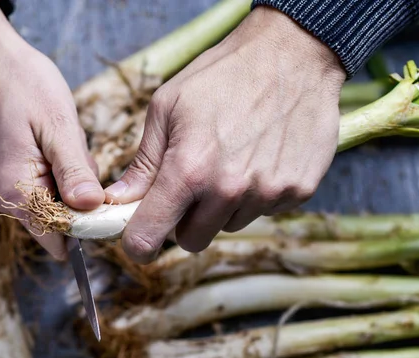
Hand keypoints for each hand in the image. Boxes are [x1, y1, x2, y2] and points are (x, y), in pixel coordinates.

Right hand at [0, 0, 103, 260]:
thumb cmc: (21, 83)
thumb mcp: (58, 125)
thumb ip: (75, 172)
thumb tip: (93, 209)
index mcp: (15, 191)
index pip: (58, 237)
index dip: (87, 226)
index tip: (105, 200)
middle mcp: (0, 198)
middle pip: (56, 221)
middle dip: (78, 198)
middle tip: (78, 154)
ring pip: (49, 203)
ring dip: (67, 182)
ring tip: (61, 141)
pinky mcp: (0, 176)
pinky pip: (38, 187)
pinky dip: (54, 172)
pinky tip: (51, 143)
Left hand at [104, 6, 345, 263]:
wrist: (293, 53)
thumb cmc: (223, 74)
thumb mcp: (167, 107)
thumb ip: (143, 162)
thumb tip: (120, 199)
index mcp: (189, 169)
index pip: (151, 236)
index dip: (139, 243)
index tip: (138, 241)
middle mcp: (230, 190)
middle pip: (193, 240)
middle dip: (184, 221)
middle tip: (190, 186)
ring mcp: (268, 193)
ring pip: (229, 225)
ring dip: (223, 206)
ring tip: (231, 160)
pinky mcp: (298, 191)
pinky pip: (264, 211)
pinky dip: (256, 194)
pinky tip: (259, 158)